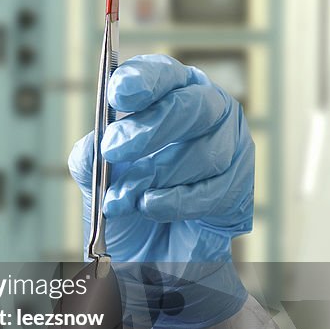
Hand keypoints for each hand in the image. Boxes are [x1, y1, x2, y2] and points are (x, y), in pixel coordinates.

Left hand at [68, 54, 251, 328]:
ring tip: (124, 199)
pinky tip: (152, 208)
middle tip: (113, 150)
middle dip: (150, 129)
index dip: (143, 80)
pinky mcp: (238, 184)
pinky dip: (177, 202)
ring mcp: (227, 145)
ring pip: (204, 152)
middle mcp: (202, 111)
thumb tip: (95, 145)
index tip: (118, 94)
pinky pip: (214, 189)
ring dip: (156, 177)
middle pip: (191, 105)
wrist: (148, 255)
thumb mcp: (97, 180)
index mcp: (164, 96)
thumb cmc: (125, 203)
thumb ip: (90, 159)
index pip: (161, 74)